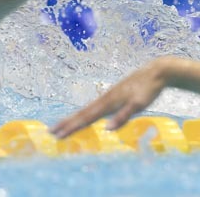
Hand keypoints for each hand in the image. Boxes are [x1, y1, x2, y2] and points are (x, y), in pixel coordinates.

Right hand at [50, 58, 168, 137]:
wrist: (155, 72)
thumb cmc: (148, 89)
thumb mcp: (138, 105)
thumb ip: (122, 117)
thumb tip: (106, 130)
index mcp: (107, 103)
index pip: (85, 118)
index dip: (71, 127)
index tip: (58, 134)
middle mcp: (103, 100)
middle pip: (81, 114)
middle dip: (66, 123)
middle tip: (50, 132)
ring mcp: (107, 98)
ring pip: (85, 110)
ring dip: (72, 119)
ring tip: (61, 126)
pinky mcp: (112, 98)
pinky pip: (93, 109)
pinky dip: (84, 115)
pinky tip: (84, 118)